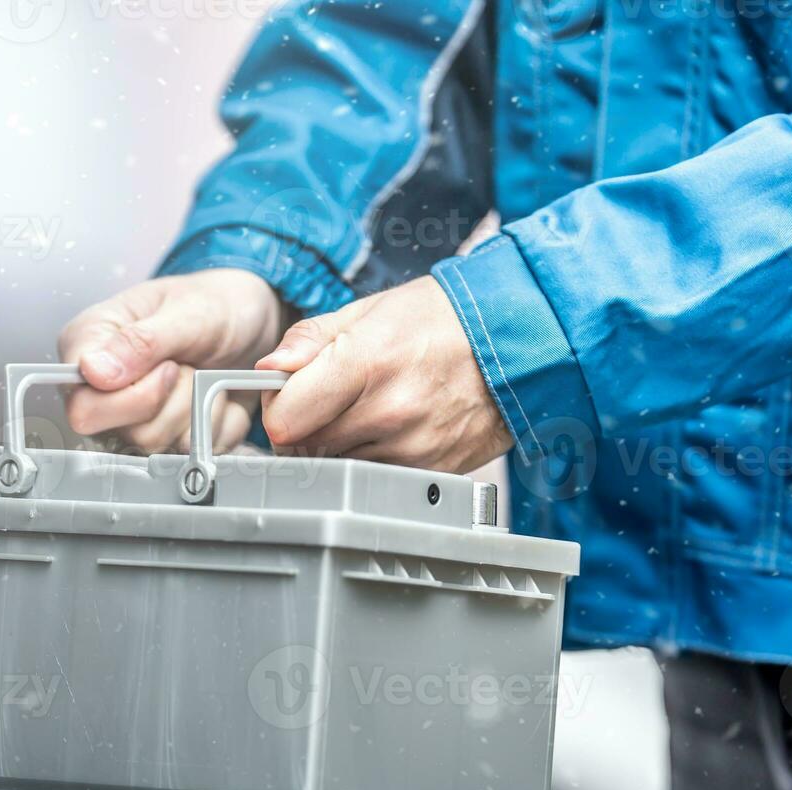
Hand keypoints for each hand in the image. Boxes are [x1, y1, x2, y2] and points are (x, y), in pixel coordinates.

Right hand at [57, 269, 287, 452]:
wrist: (253, 322)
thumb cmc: (216, 303)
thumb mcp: (188, 311)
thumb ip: (141, 341)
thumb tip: (92, 370)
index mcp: (89, 344)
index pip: (82, 405)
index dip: (133, 397)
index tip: (170, 365)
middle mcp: (100, 386)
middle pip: (122, 432)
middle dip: (173, 402)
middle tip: (189, 365)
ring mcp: (129, 417)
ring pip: (156, 445)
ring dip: (196, 409)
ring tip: (203, 373)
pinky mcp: (163, 437)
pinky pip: (190, 453)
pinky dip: (216, 424)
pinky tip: (215, 394)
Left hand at [255, 275, 512, 472]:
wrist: (522, 341)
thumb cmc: (444, 318)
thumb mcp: (372, 310)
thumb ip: (312, 340)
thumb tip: (269, 368)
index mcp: (365, 363)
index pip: (283, 420)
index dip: (276, 408)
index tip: (286, 395)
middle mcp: (388, 413)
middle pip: (304, 448)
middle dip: (303, 426)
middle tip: (326, 400)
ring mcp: (412, 448)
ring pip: (337, 466)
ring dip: (337, 445)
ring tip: (366, 409)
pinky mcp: (431, 471)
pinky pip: (374, 477)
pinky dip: (371, 458)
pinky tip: (392, 428)